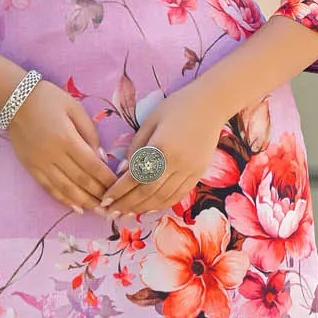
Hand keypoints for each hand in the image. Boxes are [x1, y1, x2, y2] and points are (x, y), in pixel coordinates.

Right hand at [4, 79, 116, 211]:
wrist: (15, 99)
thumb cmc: (49, 99)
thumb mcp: (75, 108)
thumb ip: (90, 133)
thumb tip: (102, 158)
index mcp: (67, 138)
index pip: (92, 165)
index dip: (106, 179)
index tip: (118, 188)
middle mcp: (53, 155)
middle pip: (81, 181)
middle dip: (99, 195)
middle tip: (112, 205)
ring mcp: (40, 164)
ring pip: (66, 189)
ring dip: (84, 202)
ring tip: (98, 211)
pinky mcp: (31, 168)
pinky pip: (49, 188)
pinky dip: (64, 200)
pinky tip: (77, 207)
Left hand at [100, 82, 226, 217]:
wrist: (211, 104)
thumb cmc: (177, 107)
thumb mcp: (150, 120)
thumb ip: (136, 147)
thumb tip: (122, 171)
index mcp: (161, 147)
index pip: (135, 176)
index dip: (118, 191)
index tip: (105, 199)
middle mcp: (176, 163)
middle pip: (148, 192)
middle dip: (127, 204)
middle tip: (112, 211)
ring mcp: (190, 171)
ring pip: (163, 198)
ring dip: (143, 208)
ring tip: (127, 213)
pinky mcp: (199, 174)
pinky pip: (178, 195)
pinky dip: (162, 204)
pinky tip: (149, 207)